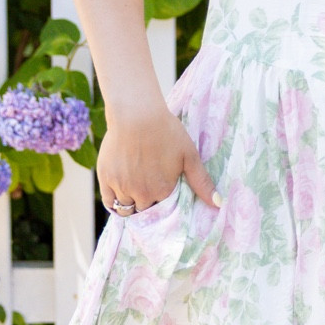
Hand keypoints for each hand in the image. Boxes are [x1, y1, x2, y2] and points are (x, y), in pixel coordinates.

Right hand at [97, 105, 219, 215]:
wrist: (136, 114)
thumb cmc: (166, 132)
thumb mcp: (189, 156)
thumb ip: (202, 182)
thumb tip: (219, 204)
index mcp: (163, 191)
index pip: (163, 211)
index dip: (163, 203)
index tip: (163, 195)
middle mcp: (142, 194)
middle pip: (145, 211)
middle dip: (148, 205)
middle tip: (149, 191)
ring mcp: (122, 187)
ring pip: (126, 208)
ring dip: (132, 203)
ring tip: (136, 190)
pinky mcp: (106, 179)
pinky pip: (109, 201)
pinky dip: (114, 201)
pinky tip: (121, 194)